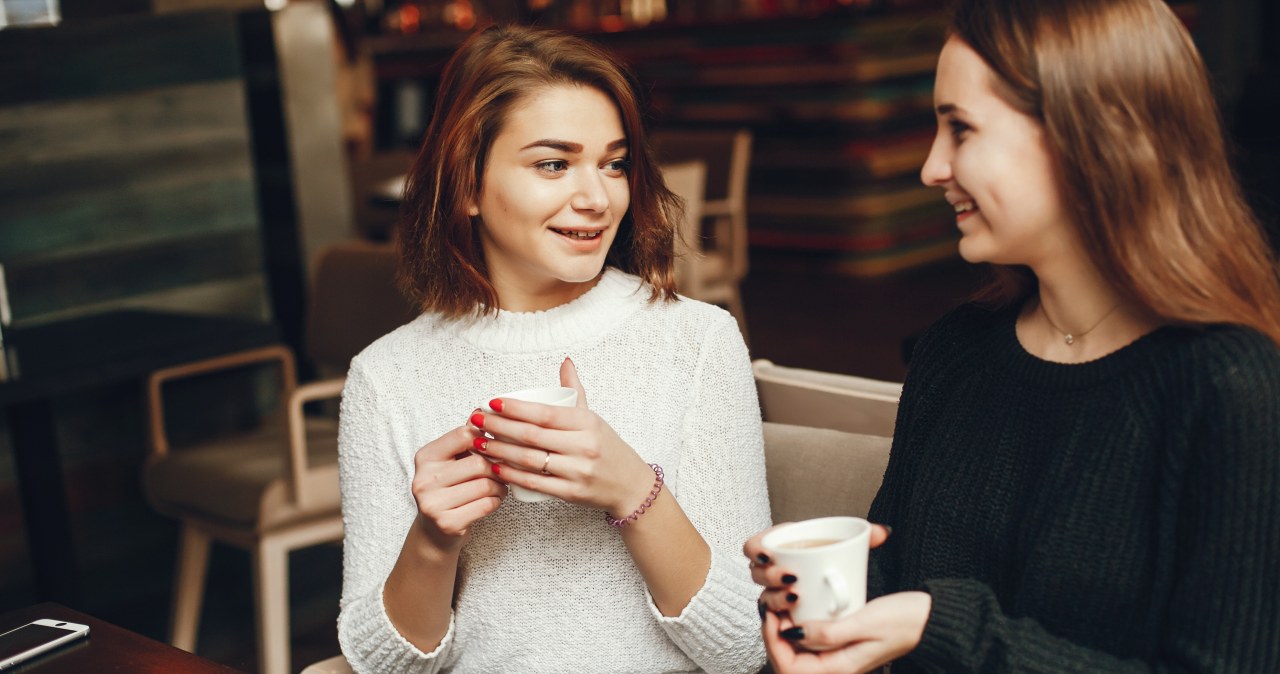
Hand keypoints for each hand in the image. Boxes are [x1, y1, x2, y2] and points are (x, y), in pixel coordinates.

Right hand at [410, 424, 506, 553]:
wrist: (435, 533)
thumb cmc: (449, 490)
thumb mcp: (452, 461)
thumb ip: (466, 437)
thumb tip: (482, 409)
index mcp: (425, 457)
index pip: (464, 434)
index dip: (487, 438)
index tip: (499, 444)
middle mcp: (423, 479)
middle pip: (479, 461)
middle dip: (498, 467)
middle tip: (503, 471)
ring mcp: (433, 503)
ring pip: (486, 484)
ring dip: (500, 486)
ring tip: (499, 486)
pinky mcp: (447, 523)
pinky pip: (487, 504)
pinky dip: (497, 501)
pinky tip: (493, 500)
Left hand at [469, 357, 653, 514]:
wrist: (629, 485)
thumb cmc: (606, 447)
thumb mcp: (593, 417)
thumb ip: (575, 391)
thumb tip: (565, 361)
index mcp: (587, 423)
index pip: (545, 413)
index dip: (515, 408)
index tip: (492, 402)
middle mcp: (584, 445)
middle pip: (533, 435)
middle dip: (499, 427)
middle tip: (476, 420)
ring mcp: (578, 471)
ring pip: (531, 459)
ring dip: (500, 451)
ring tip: (479, 443)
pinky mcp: (572, 493)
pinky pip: (536, 483)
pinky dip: (513, 475)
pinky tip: (496, 468)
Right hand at [743, 523, 890, 616]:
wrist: (851, 590)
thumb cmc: (842, 561)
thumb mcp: (850, 547)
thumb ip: (864, 537)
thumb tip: (884, 532)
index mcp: (781, 545)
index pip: (753, 545)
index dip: (755, 548)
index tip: (769, 553)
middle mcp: (774, 569)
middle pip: (757, 572)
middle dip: (769, 575)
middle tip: (791, 576)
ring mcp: (778, 592)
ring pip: (765, 595)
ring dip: (775, 597)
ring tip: (795, 596)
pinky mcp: (787, 612)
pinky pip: (775, 616)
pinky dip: (779, 618)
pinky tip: (788, 622)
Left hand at [761, 592, 931, 673]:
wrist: (927, 619)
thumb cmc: (904, 621)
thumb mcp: (866, 622)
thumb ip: (829, 632)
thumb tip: (794, 634)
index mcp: (839, 669)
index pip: (788, 668)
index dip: (772, 642)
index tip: (770, 614)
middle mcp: (835, 668)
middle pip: (787, 662)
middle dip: (773, 636)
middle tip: (772, 607)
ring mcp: (836, 658)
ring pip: (795, 652)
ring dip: (782, 631)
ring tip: (781, 606)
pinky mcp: (838, 645)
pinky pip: (808, 643)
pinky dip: (797, 627)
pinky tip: (797, 609)